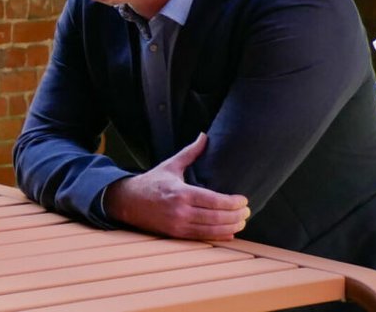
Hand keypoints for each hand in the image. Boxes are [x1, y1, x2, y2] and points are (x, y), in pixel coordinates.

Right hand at [105, 133, 250, 240]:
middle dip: (237, 216)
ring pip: (212, 230)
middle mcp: (180, 211)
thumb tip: (204, 136)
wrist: (127, 201)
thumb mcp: (170, 166)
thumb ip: (190, 153)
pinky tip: (230, 232)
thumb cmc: (151, 182)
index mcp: (181, 193)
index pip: (214, 201)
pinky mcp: (175, 234)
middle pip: (217, 217)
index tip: (244, 200)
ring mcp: (178, 224)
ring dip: (231, 227)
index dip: (233, 203)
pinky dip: (219, 236)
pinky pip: (202, 238)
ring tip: (242, 222)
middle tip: (247, 212)